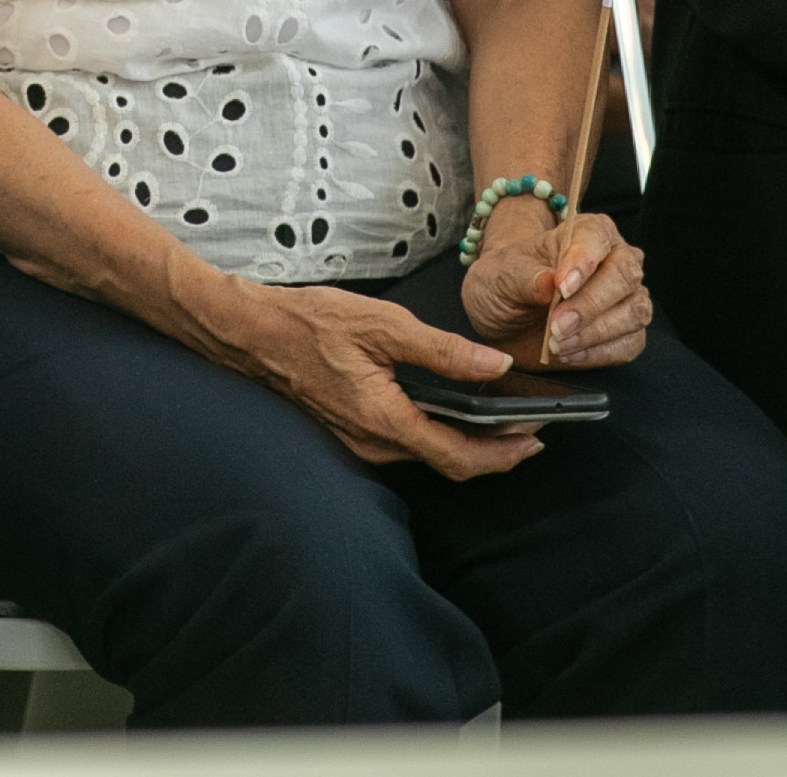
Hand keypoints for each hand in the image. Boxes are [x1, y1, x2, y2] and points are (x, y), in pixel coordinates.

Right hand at [209, 276, 543, 479]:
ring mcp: (360, 442)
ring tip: (502, 418)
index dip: (505, 454)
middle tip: (532, 426)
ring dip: (470, 444)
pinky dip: (440, 432)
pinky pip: (407, 443)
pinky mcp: (352, 431)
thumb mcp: (381, 324)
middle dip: (496, 451)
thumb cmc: (307, 322)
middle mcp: (374, 444)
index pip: (460, 457)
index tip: (537, 437)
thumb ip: (442, 350)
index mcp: (384, 420)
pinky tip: (452, 408)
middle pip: (450, 463)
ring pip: (428, 455)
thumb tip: (496, 366)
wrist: (248, 332)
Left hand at [460, 202, 648, 371]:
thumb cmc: (506, 283)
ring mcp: (627, 296)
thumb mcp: (500, 276)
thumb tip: (548, 282)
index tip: (561, 287)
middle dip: (590, 304)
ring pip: (634, 312)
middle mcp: (616, 259)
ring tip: (557, 343)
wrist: (505, 316)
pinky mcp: (628, 332)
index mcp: (586, 232)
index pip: (597, 237)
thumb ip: (524, 276)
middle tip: (556, 325)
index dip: (582, 262)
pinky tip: (569, 353)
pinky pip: (630, 343)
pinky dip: (600, 352)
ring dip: (595, 332)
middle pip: (625, 276)